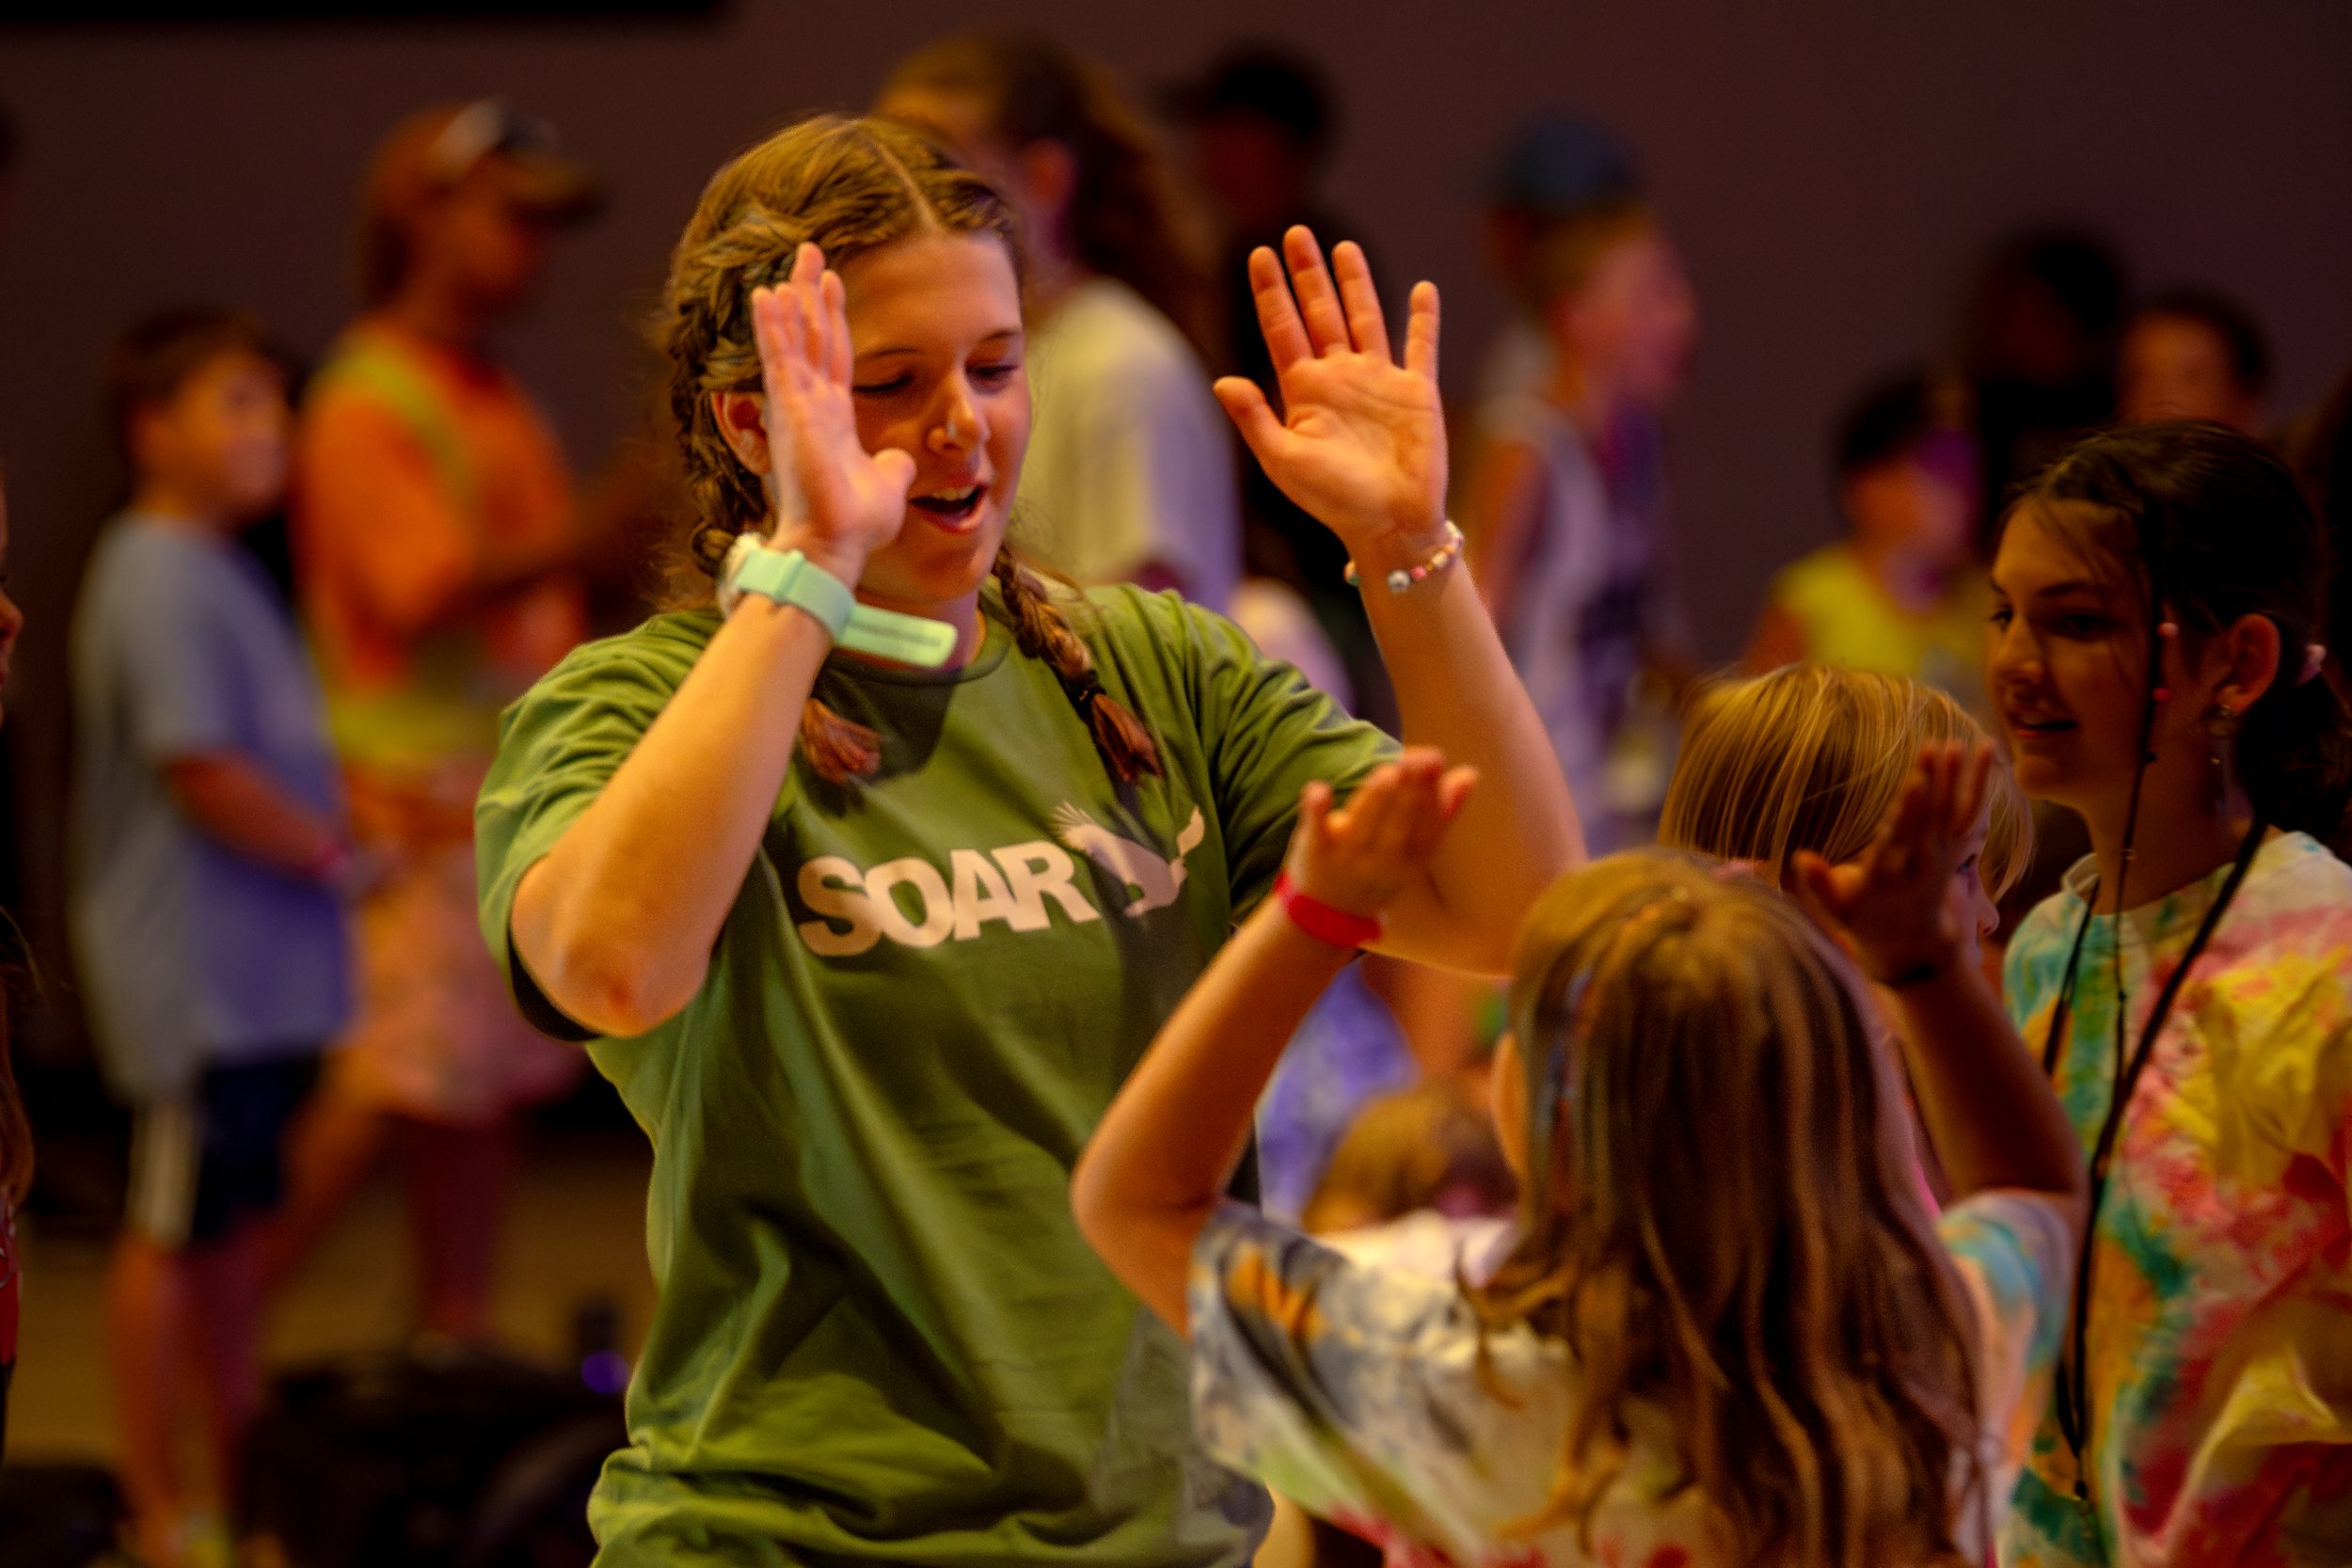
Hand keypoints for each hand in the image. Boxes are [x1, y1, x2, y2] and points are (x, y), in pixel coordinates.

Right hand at [750, 243, 916, 578]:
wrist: (836, 544)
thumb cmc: (855, 522)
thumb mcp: (886, 483)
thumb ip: (892, 464)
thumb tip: (901, 458)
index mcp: (834, 417)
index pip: (836, 356)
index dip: (833, 319)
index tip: (832, 284)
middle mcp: (812, 405)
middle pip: (814, 336)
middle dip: (812, 294)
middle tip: (809, 252)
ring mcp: (798, 405)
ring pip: (796, 339)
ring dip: (794, 299)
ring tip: (795, 261)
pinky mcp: (789, 410)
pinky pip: (781, 358)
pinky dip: (774, 326)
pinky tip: (768, 294)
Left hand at [1215, 229, 1447, 564]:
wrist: (1390, 523)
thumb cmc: (1333, 500)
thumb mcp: (1284, 461)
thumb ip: (1255, 419)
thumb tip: (1221, 380)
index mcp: (1304, 391)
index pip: (1282, 328)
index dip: (1269, 292)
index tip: (1257, 255)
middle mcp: (1339, 378)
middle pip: (1319, 312)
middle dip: (1307, 273)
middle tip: (1295, 231)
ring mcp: (1379, 382)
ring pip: (1364, 318)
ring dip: (1355, 283)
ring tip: (1343, 247)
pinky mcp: (1416, 392)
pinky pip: (1421, 347)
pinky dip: (1423, 319)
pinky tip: (1422, 291)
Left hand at [1283, 749, 1476, 918]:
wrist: (1328, 917)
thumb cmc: (1379, 870)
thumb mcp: (1414, 852)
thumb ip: (1440, 813)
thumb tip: (1470, 773)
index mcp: (1412, 861)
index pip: (1428, 827)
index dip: (1432, 794)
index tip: (1436, 759)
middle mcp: (1382, 862)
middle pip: (1399, 825)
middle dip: (1411, 792)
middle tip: (1422, 758)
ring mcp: (1347, 858)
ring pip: (1364, 825)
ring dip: (1377, 799)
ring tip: (1390, 771)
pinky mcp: (1314, 851)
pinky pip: (1315, 831)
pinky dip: (1315, 811)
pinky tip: (1317, 788)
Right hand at [1793, 741, 1992, 984]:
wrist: (1912, 943)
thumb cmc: (1865, 921)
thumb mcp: (1837, 910)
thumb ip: (1819, 884)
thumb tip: (1800, 858)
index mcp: (1889, 874)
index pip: (1901, 834)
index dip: (1911, 807)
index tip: (1917, 780)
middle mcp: (1920, 863)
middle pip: (1929, 817)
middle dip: (1934, 781)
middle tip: (1935, 747)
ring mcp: (1941, 856)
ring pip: (1950, 812)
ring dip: (1954, 778)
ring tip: (1957, 744)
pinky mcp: (1953, 851)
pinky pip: (1969, 815)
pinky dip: (1978, 787)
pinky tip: (1982, 755)